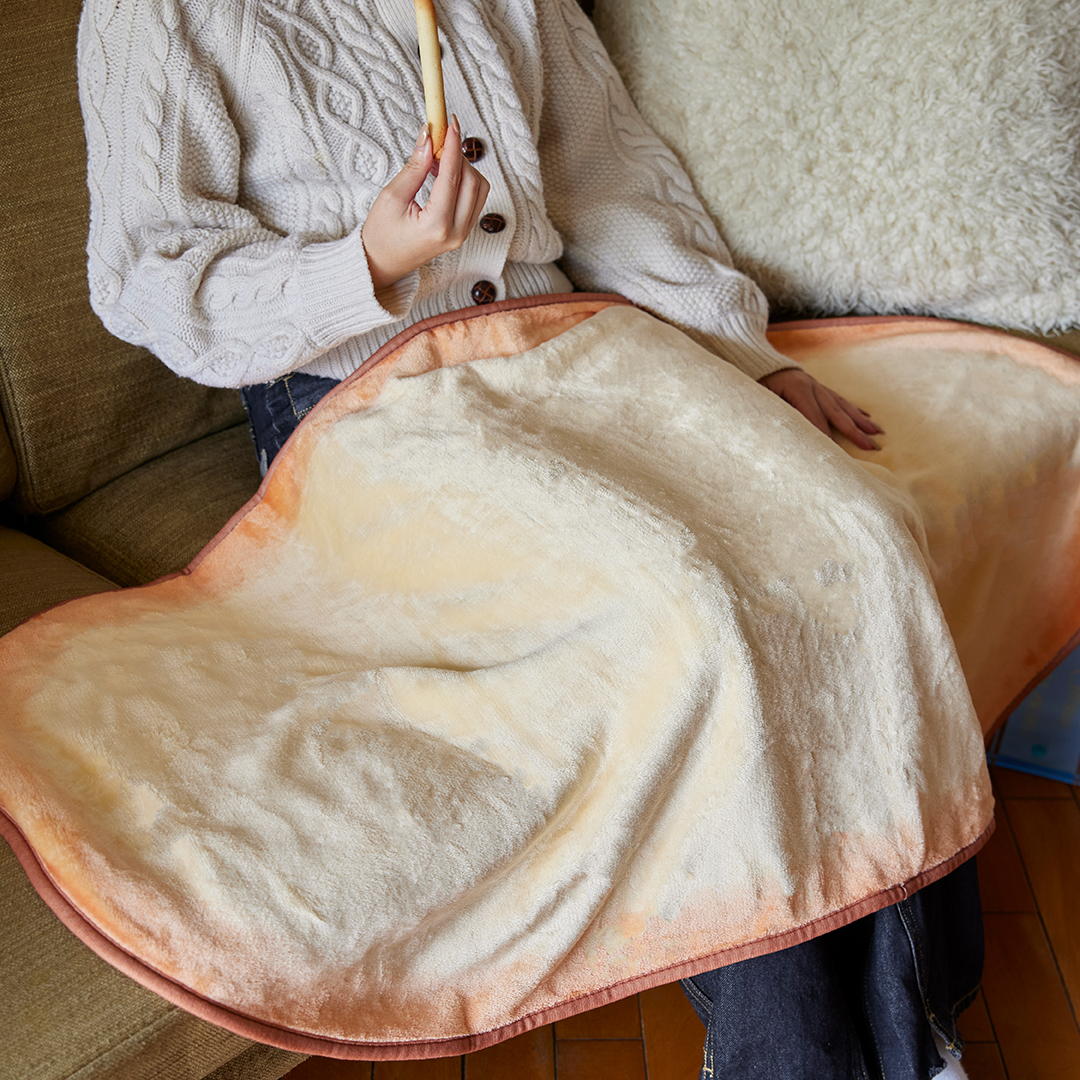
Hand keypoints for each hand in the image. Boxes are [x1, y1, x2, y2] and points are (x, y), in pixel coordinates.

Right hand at [361, 116, 489, 291]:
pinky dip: (463, 181)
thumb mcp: (391, 197)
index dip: (453, 146)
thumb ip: (414, 167)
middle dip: (458, 156)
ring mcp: (462, 234)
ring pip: (479, 190)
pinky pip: (474, 200)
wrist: (382, 263)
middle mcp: (455, 232)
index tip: (451, 122)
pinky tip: (442, 173)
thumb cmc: (381, 234)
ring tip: (436, 160)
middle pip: (473, 182)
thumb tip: (429, 137)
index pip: (453, 177)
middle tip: (438, 140)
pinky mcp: (463, 232)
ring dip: (463, 168)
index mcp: (436, 225)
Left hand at [760, 368, 882, 450]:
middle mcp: (812, 385)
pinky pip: (839, 399)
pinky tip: (866, 417)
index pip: (813, 417)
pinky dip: (853, 409)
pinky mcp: (817, 386)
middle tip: (871, 446)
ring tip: (877, 432)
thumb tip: (787, 435)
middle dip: (853, 431)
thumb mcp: (760, 398)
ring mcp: (817, 385)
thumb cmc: (754, 382)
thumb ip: (774, 413)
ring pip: (842, 405)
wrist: (756, 359)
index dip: (824, 434)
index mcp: (797, 388)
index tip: (836, 453)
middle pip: (835, 412)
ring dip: (860, 420)